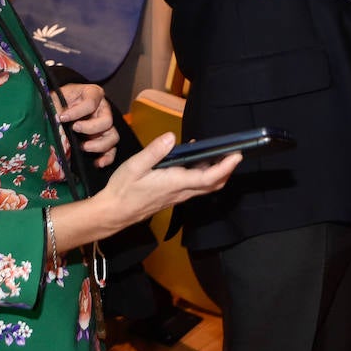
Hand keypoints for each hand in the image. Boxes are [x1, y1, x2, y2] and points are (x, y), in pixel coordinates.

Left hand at [57, 83, 117, 167]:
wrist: (58, 110)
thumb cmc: (58, 101)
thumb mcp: (56, 98)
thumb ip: (57, 106)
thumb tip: (56, 119)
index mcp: (93, 94)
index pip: (91, 102)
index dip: (76, 112)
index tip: (62, 118)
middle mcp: (103, 109)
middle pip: (107, 121)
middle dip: (90, 128)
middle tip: (74, 129)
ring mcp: (105, 126)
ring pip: (112, 137)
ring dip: (98, 145)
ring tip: (82, 147)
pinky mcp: (103, 140)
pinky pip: (112, 151)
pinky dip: (107, 158)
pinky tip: (97, 163)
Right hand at [96, 132, 240, 228]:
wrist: (115, 212)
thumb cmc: (123, 190)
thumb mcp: (135, 166)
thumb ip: (155, 151)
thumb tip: (171, 137)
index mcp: (174, 183)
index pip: (207, 178)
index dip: (225, 167)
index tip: (236, 155)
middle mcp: (180, 192)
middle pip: (212, 184)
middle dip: (227, 170)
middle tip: (235, 152)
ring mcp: (178, 196)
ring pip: (205, 186)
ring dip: (217, 172)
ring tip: (220, 153)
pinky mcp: (173, 196)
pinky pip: (195, 186)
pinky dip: (203, 174)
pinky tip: (196, 160)